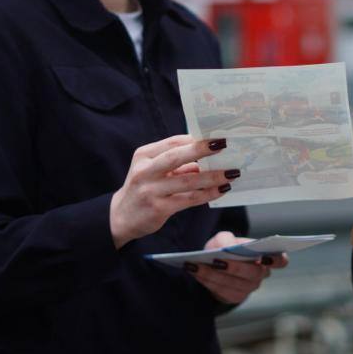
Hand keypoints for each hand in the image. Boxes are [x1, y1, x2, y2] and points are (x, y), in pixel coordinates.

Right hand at [109, 136, 238, 248]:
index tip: (216, 135)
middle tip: (224, 144)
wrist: (121, 217)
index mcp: (144, 155)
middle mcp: (145, 171)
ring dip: (212, 176)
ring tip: (231, 172)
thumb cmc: (144, 188)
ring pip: (187, 180)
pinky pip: (189, 199)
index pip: (173, 142)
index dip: (195, 138)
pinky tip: (222, 189)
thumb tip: (209, 155)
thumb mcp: (153, 170)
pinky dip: (208, 193)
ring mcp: (151, 190)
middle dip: (202, 149)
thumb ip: (176, 162)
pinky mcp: (159, 208)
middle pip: (176, 156)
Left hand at [185, 230, 288, 304]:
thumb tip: (227, 245)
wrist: (214, 263)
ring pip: (234, 284)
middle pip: (253, 274)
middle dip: (234, 267)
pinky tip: (196, 272)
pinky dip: (207, 281)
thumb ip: (227, 238)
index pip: (281, 261)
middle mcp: (261, 275)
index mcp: (266, 258)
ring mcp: (248, 288)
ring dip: (214, 275)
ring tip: (196, 266)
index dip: (276, 261)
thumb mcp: (224, 238)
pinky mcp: (235, 297)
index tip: (264, 258)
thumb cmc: (225, 248)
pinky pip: (222, 291)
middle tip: (217, 261)